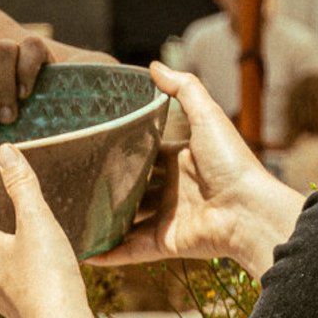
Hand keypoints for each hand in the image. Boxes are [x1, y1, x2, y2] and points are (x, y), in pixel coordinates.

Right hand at [92, 63, 302, 274]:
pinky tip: (82, 250)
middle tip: (71, 175)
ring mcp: (166, 217)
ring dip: (102, 218)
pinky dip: (107, 252)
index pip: (145, 150)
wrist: (248, 211)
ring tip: (68, 212)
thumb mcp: (207, 116)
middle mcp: (172, 188)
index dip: (122, 145)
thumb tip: (154, 65)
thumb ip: (184, 89)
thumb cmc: (231, 163)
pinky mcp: (163, 242)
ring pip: (126, 219)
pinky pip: (129, 250)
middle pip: (132, 185)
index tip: (92, 138)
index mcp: (181, 159)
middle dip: (107, 183)